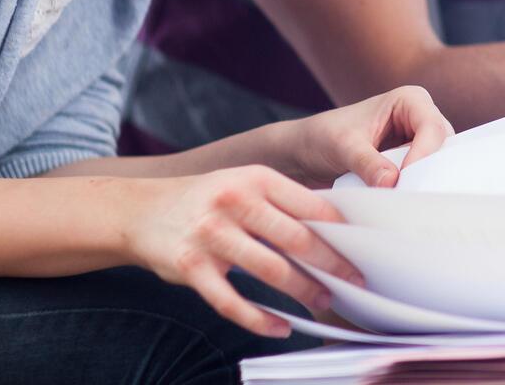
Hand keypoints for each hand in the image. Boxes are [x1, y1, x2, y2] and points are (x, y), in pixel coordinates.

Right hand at [124, 164, 354, 337]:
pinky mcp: (191, 268)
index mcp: (256, 178)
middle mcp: (234, 202)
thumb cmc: (208, 200)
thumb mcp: (245, 184)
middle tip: (354, 281)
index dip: (341, 231)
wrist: (141, 211)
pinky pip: (232, 302)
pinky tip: (280, 327)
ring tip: (323, 301)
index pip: (310, 205)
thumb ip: (283, 201)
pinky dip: (260, 320)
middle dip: (332, 265)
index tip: (363, 249)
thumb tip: (336, 228)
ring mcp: (211, 235)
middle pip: (297, 239)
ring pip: (270, 271)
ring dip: (303, 291)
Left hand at [287, 84, 454, 187]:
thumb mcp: (342, 147)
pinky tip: (403, 204)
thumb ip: (367, 163)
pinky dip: (415, 190)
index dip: (424, 155)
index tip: (404, 182)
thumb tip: (392, 183)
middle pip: (441, 146)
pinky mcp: (411, 163)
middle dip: (427, 171)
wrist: (305, 153)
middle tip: (412, 198)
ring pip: (437, 165)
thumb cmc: (322, 137)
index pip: (432, 128)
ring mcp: (418, 141)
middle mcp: (420, 117)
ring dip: (421, 183)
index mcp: (409, 100)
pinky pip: (424, 177)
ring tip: (406, 203)